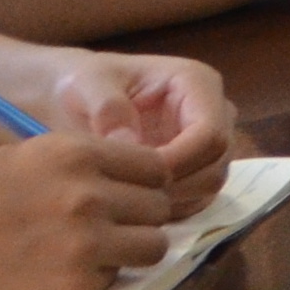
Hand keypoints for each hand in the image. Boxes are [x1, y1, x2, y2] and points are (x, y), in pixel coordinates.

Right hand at [0, 125, 178, 289]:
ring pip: (154, 246)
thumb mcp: (20, 159)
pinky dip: (98, 278)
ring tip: (93, 249)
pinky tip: (56, 271)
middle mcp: (88, 196)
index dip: (143, 180)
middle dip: (140, 215)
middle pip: (159, 205)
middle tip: (108, 224)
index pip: (154, 165)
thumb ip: (77, 165)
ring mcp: (84, 245)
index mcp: (74, 154)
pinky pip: (115, 280)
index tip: (128, 191)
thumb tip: (127, 178)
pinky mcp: (72, 289)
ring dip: (132, 248)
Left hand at [24, 51, 235, 219]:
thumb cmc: (82, 82)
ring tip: (127, 197)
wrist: (73, 95)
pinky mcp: (195, 168)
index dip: (180, 161)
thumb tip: (131, 145)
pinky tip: (134, 202)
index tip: (135, 176)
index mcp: (197, 84)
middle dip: (176, 185)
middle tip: (128, 194)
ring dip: (173, 199)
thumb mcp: (87, 85)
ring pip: (209, 185)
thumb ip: (109, 109)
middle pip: (216, 164)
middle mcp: (214, 113)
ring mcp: (206, 143)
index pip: (211, 134)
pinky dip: (169, 207)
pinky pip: (196, 198)